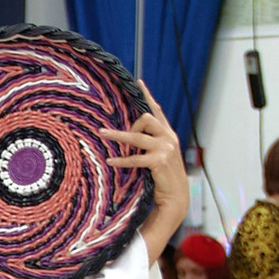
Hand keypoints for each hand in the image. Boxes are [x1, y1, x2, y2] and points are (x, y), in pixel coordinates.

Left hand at [101, 94, 189, 249]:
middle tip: (117, 135)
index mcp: (168, 134)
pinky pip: (135, 158)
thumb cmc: (164, 177)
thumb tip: (133, 133)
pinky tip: (110, 161)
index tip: (138, 82)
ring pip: (137, 136)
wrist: (176, 196)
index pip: (157, 110)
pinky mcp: (159, 161)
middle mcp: (169, 138)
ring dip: (118, 136)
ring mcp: (165, 149)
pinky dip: (121, 160)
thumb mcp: (161, 155)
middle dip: (131, 125)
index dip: (148, 95)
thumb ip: (151, 142)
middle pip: (146, 118)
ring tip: (102, 134)